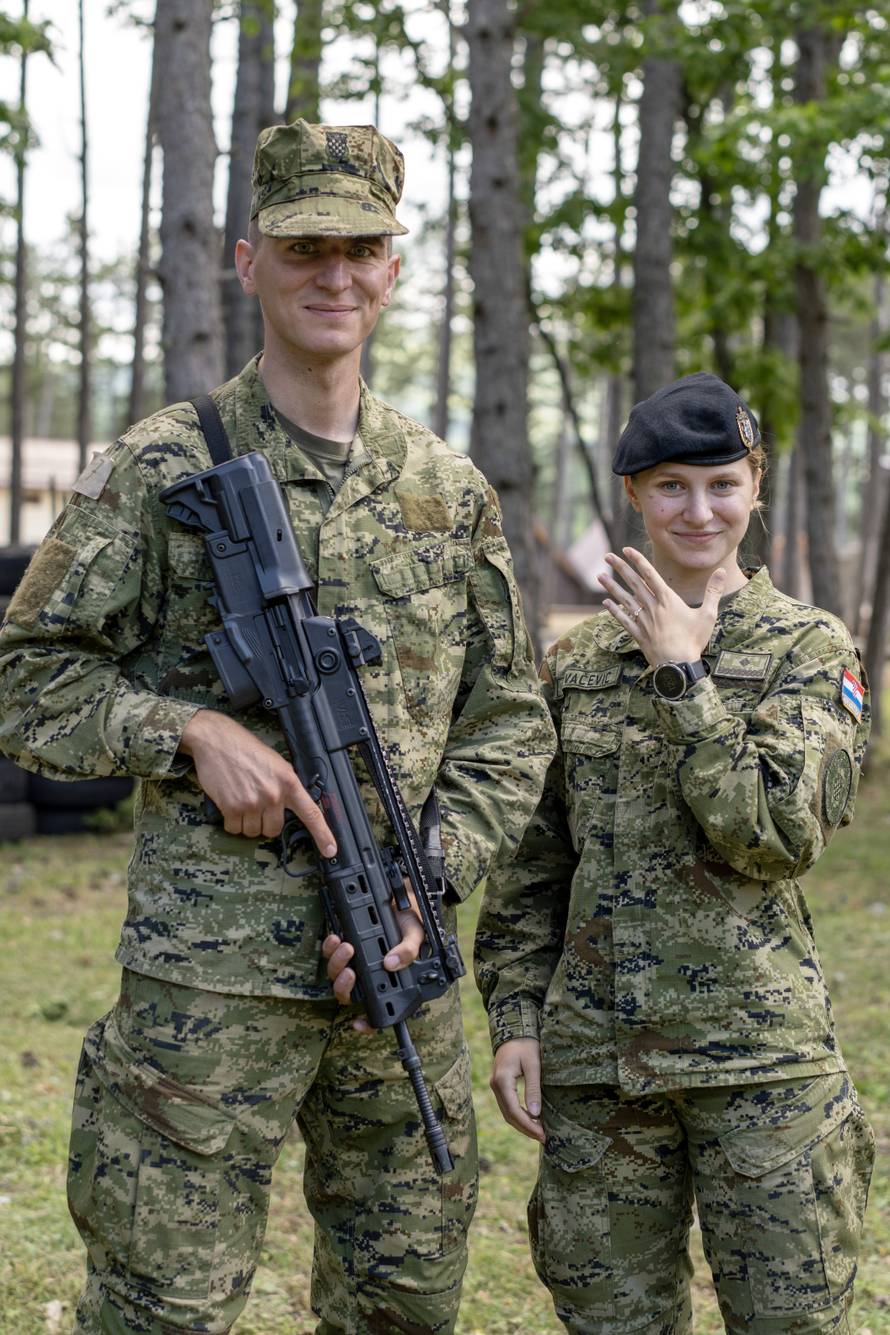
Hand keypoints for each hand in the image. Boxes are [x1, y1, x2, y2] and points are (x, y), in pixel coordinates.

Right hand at [179, 709, 335, 854]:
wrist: (217, 741)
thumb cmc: (246, 749)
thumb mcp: (277, 763)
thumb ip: (286, 785)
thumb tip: (292, 806)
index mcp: (289, 782)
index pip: (311, 813)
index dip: (322, 834)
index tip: (330, 850)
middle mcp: (273, 794)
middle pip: (274, 830)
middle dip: (264, 822)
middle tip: (256, 805)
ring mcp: (253, 802)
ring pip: (253, 832)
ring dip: (246, 822)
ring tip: (241, 798)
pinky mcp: (232, 808)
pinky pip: (234, 829)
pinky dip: (231, 821)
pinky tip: (229, 802)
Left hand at [322, 881, 425, 1032]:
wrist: (401, 898)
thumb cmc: (410, 922)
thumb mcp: (416, 935)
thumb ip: (408, 951)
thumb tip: (391, 963)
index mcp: (390, 979)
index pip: (378, 1009)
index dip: (367, 1023)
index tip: (357, 1023)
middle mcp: (370, 975)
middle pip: (349, 993)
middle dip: (344, 985)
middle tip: (350, 971)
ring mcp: (355, 961)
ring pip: (336, 974)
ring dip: (337, 963)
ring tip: (346, 947)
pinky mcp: (344, 945)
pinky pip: (329, 953)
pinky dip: (330, 947)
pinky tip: (336, 938)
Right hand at [490, 1038, 544, 1142]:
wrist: (514, 1031)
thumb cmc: (526, 1045)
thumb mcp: (534, 1065)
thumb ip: (533, 1089)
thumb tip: (535, 1114)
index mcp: (502, 1080)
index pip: (514, 1110)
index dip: (528, 1125)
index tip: (543, 1134)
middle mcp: (495, 1085)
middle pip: (509, 1115)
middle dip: (526, 1129)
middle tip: (543, 1137)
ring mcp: (496, 1086)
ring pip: (507, 1112)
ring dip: (522, 1124)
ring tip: (539, 1132)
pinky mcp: (500, 1086)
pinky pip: (507, 1106)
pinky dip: (519, 1116)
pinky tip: (532, 1119)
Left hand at [597, 547, 725, 666]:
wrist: (678, 666)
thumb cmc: (694, 640)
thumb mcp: (708, 615)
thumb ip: (713, 591)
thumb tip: (723, 571)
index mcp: (668, 600)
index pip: (650, 574)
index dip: (638, 560)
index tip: (627, 549)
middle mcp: (652, 607)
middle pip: (634, 583)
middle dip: (620, 568)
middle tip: (607, 556)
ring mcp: (643, 621)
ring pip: (624, 599)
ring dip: (612, 586)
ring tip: (599, 576)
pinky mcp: (638, 634)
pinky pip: (623, 619)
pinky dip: (613, 610)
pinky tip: (605, 602)